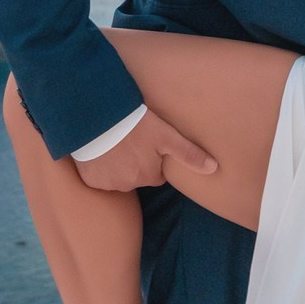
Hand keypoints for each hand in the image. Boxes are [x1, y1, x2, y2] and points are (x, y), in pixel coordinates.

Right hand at [73, 106, 216, 192]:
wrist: (97, 118)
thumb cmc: (134, 124)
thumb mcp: (166, 136)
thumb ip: (189, 154)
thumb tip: (214, 168)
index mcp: (149, 176)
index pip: (156, 174)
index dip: (152, 158)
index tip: (147, 143)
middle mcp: (129, 185)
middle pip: (136, 176)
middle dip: (134, 162)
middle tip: (130, 139)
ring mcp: (108, 184)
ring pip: (116, 176)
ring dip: (115, 164)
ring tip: (113, 141)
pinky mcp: (90, 179)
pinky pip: (97, 176)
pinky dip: (98, 166)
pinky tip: (99, 149)